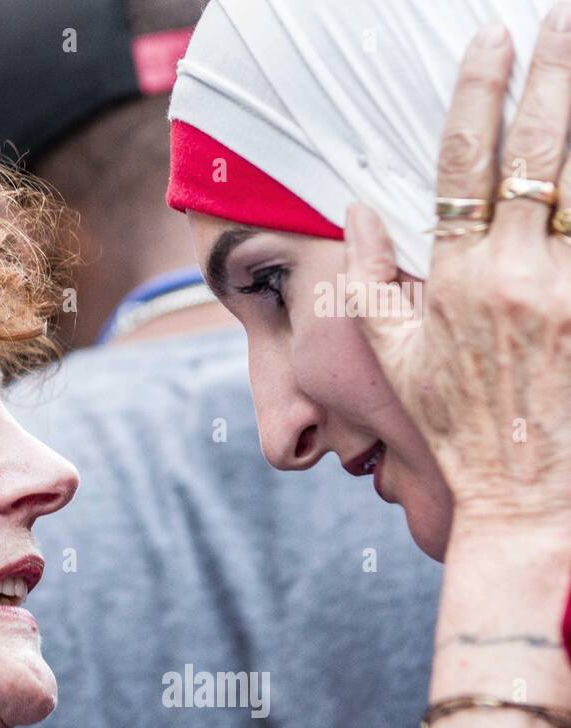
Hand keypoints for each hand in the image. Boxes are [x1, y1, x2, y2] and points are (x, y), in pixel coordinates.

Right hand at [344, 8, 570, 535]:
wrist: (526, 496)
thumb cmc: (456, 426)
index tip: (489, 43)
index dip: (476, 94)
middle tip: (561, 20)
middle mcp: (513, 276)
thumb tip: (360, 208)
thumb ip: (367, 279)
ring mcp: (568, 295)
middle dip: (553, 75)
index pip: (463, 163)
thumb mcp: (391, 356)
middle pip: (538, 151)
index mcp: (454, 278)